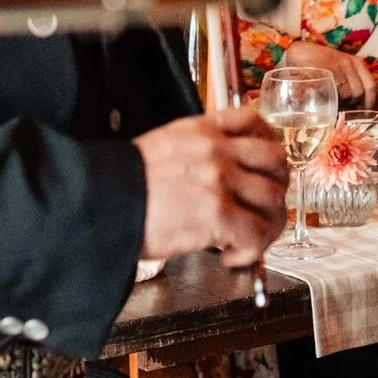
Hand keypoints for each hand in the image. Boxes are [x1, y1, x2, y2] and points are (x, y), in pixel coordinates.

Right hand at [133, 107, 287, 267]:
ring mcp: (221, 180)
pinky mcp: (218, 213)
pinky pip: (257, 234)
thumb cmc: (124, 183)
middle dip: (277, 186)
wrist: (101, 200)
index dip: (269, 143)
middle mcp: (218, 150)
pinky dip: (250, 251)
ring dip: (267, 225)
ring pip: (273, 200)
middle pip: (276, 160)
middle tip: (263, 207)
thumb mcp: (164, 146)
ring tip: (248, 240)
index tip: (265, 165)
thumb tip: (218, 175)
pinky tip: (229, 256)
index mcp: (203, 130)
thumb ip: (196, 150)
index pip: (253, 120)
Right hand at [277, 38, 377, 107]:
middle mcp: (348, 64)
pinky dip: (331, 100)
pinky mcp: (323, 73)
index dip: (371, 101)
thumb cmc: (321, 62)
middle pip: (359, 93)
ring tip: (333, 101)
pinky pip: (333, 93)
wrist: (298, 52)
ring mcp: (335, 68)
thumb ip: (358, 80)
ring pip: (347, 95)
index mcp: (355, 62)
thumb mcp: (343, 67)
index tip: (366, 110)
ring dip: (342, 103)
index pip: (371, 85)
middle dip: (353, 104)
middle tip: (344, 106)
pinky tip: (325, 98)